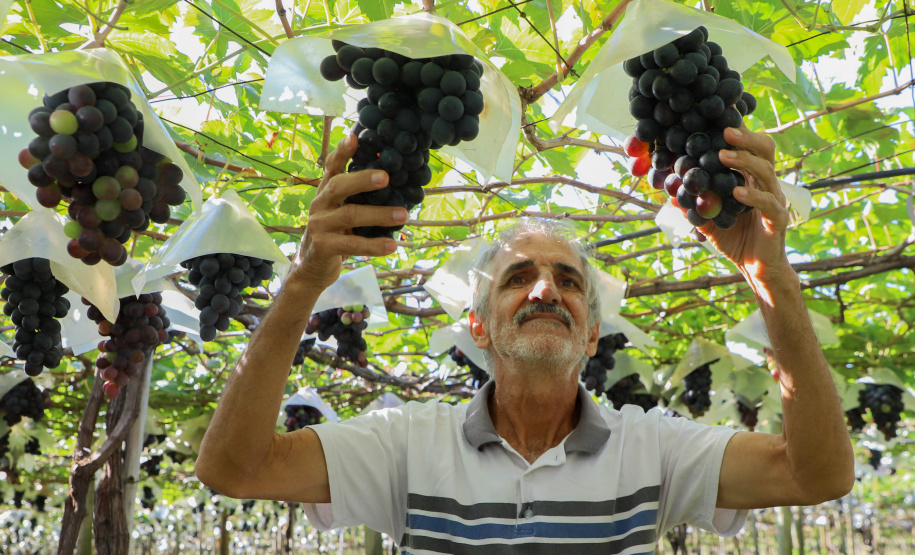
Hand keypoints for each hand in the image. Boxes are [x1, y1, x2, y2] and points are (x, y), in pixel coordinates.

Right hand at [288, 134, 405, 288]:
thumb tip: (397, 184)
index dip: (341, 152)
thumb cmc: (336, 234)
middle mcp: (320, 205)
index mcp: (326, 192)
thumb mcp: (343, 212)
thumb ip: (359, 199)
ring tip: (403, 215)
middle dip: (362, 179)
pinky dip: (374, 245)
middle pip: (338, 186)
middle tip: (386, 177)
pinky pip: (352, 244)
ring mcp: (319, 225)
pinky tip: (392, 245)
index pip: (331, 167)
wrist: (312, 269)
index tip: (354, 137)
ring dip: (380, 215)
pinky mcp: (323, 247)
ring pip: (350, 215)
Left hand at [698, 124, 792, 284]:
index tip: (717, 117)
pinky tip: (736, 192)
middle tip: (724, 131)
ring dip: (744, 162)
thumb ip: (692, 201)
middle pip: (764, 150)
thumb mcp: (707, 216)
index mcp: (750, 177)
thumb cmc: (733, 237)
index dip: (737, 131)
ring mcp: (774, 199)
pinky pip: (768, 204)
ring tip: (723, 156)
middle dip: (746, 137)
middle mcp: (765, 183)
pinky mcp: (777, 220)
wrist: (754, 267)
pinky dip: (752, 196)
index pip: (747, 147)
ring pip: (766, 172)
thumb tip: (668, 187)